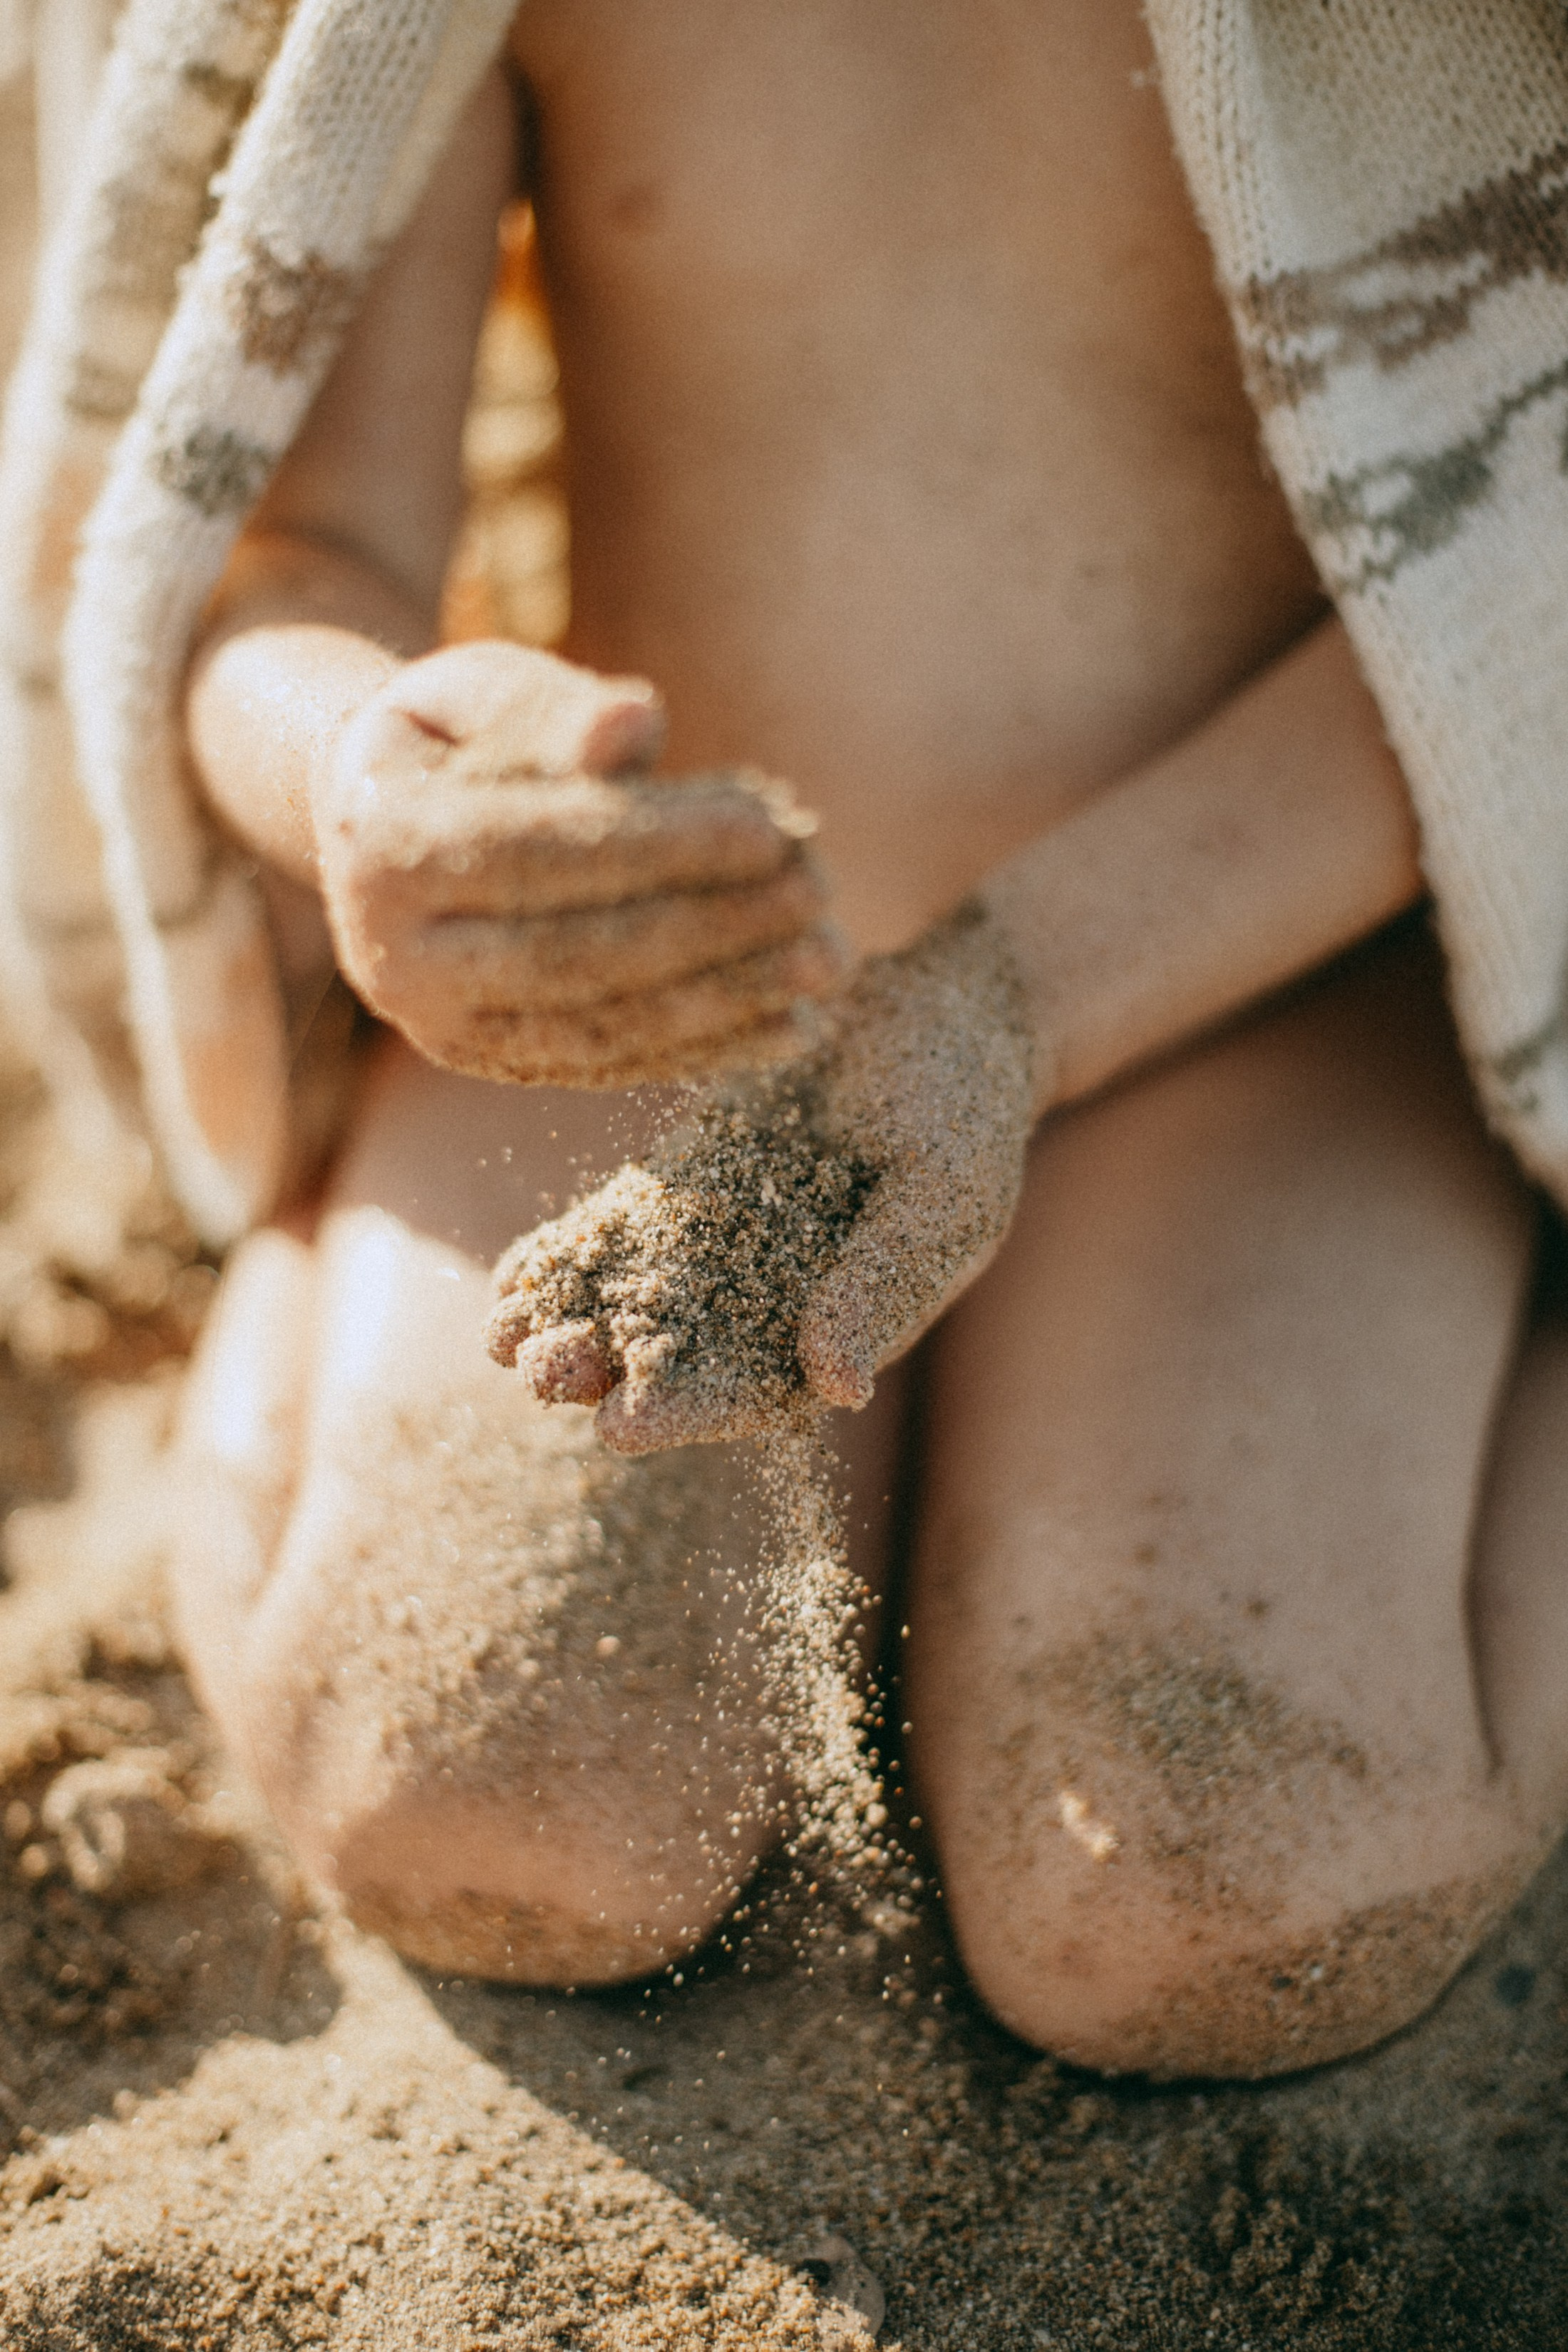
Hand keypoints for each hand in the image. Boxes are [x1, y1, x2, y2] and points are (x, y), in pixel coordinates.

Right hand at [314, 640, 848, 1084]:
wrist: (372, 820)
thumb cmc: (452, 733)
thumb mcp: (484, 689)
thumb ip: (554, 710)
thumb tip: (635, 724)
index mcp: (379, 843)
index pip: (538, 854)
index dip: (658, 846)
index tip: (769, 828)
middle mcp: (394, 956)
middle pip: (574, 955)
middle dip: (710, 929)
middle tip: (819, 894)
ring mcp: (442, 1026)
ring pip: (598, 1028)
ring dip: (727, 1001)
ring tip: (829, 965)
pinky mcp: (493, 1062)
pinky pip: (609, 1065)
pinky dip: (705, 1050)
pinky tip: (791, 1027)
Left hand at [485, 903, 1038, 1450]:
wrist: (935, 1013)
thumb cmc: (962, 1113)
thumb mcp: (941, 1195)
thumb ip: (882, 1282)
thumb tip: (837, 1384)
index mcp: (833, 1331)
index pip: (751, 1391)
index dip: (687, 1411)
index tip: (624, 1425)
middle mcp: (766, 1305)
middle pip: (670, 1356)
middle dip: (604, 1372)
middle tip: (543, 1371)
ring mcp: (716, 1248)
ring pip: (627, 1304)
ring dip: (569, 1325)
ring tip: (506, 1336)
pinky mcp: (680, 1191)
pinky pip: (613, 1237)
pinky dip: (564, 1262)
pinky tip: (510, 1282)